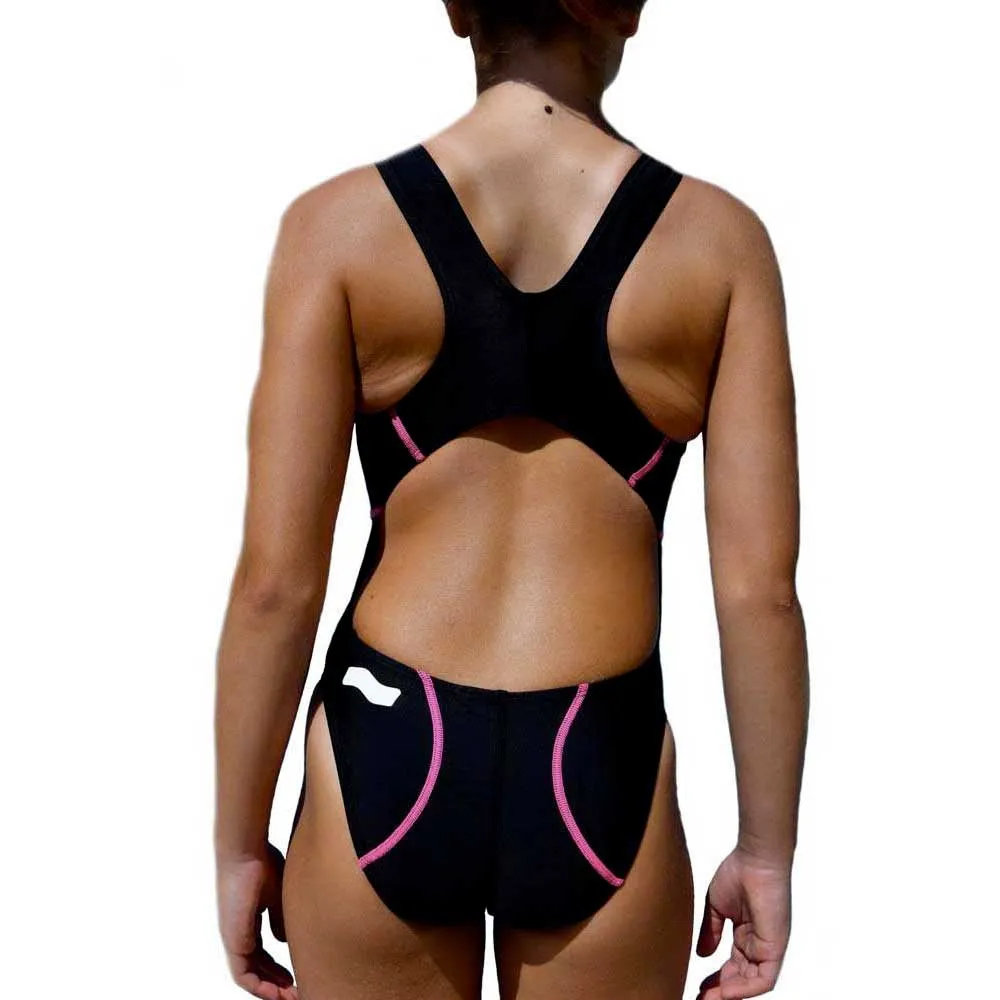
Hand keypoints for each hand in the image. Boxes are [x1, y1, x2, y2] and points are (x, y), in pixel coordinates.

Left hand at [216, 842, 297, 999]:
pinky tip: (278, 991)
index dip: (277, 969)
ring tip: (291, 997)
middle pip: (257, 969)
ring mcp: (233, 938)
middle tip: (296, 993)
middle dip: (276, 984)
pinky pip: (243, 975)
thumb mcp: (277, 895)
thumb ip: (279, 919)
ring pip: (250, 976)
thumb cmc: (262, 862)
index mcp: (247, 922)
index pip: (261, 954)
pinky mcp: (233, 940)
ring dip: (270, 989)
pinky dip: (260, 986)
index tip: (295, 977)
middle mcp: (238, 934)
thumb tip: (283, 941)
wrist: (245, 851)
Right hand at [695, 846, 791, 998]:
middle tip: (700, 998)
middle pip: (740, 978)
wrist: (755, 858)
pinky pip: (764, 979)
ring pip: (751, 983)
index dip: (715, 979)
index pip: (732, 966)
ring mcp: (768, 948)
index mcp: (747, 934)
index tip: (698, 987)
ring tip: (708, 999)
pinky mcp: (776, 948)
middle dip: (720, 991)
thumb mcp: (717, 906)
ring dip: (730, 994)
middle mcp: (759, 945)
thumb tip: (702, 955)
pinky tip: (725, 992)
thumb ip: (711, 931)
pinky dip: (745, 989)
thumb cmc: (738, 873)